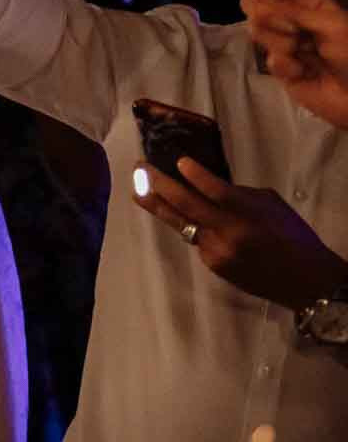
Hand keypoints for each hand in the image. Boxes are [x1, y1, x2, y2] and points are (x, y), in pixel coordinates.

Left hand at [135, 157, 346, 310]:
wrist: (305, 281)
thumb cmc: (293, 236)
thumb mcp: (272, 206)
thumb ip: (239, 195)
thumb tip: (207, 183)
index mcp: (249, 214)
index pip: (216, 191)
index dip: (195, 175)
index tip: (179, 160)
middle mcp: (229, 233)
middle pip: (186, 205)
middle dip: (159, 184)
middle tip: (140, 168)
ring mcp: (217, 251)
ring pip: (180, 224)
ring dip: (157, 205)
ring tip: (137, 189)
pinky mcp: (212, 264)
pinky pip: (194, 239)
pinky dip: (187, 225)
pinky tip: (179, 214)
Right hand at [241, 0, 347, 129]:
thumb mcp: (329, 23)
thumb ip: (291, 10)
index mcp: (307, 2)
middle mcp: (291, 19)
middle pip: (254, 5)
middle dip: (267, 16)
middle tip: (292, 30)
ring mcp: (283, 43)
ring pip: (257, 32)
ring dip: (282, 42)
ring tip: (305, 52)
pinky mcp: (280, 67)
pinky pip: (270, 59)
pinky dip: (287, 65)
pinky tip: (304, 71)